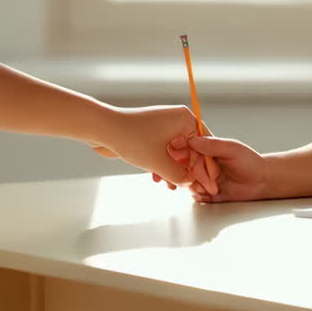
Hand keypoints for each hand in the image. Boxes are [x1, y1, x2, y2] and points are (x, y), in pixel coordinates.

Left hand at [93, 105, 218, 194]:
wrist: (103, 128)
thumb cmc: (131, 138)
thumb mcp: (159, 162)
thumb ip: (179, 175)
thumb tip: (190, 183)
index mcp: (184, 120)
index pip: (203, 148)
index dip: (205, 169)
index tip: (209, 186)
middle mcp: (176, 120)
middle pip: (190, 151)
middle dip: (188, 172)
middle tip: (191, 190)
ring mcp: (163, 126)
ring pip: (176, 153)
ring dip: (174, 171)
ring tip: (171, 188)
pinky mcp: (151, 133)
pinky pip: (163, 152)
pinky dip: (162, 165)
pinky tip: (159, 180)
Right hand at [165, 134, 269, 202]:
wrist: (260, 183)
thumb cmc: (249, 162)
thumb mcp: (232, 149)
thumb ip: (213, 145)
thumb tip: (193, 140)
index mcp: (204, 147)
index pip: (184, 146)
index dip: (174, 150)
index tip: (171, 153)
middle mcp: (200, 161)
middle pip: (179, 165)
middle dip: (177, 171)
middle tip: (183, 176)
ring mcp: (201, 177)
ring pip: (184, 180)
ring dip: (189, 184)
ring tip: (205, 186)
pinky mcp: (205, 191)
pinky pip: (193, 193)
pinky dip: (197, 194)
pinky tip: (207, 193)